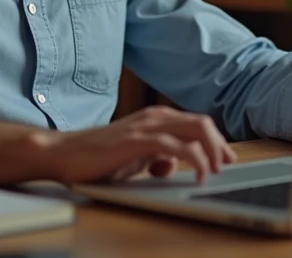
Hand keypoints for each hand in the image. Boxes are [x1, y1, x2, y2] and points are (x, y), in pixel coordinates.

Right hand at [35, 106, 237, 184]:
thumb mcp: (135, 158)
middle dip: (220, 145)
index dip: (217, 141)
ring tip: (215, 171)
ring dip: (212, 151)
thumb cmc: (98, 156)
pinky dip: (194, 159)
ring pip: (195, 129)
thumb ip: (155, 158)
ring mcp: (146, 127)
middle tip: (226, 166)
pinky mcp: (137, 141)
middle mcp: (155, 117)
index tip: (227, 159)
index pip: (197, 123)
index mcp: (157, 119)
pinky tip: (198, 174)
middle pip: (202, 123)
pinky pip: (176, 146)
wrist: (65, 153)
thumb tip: (171, 167)